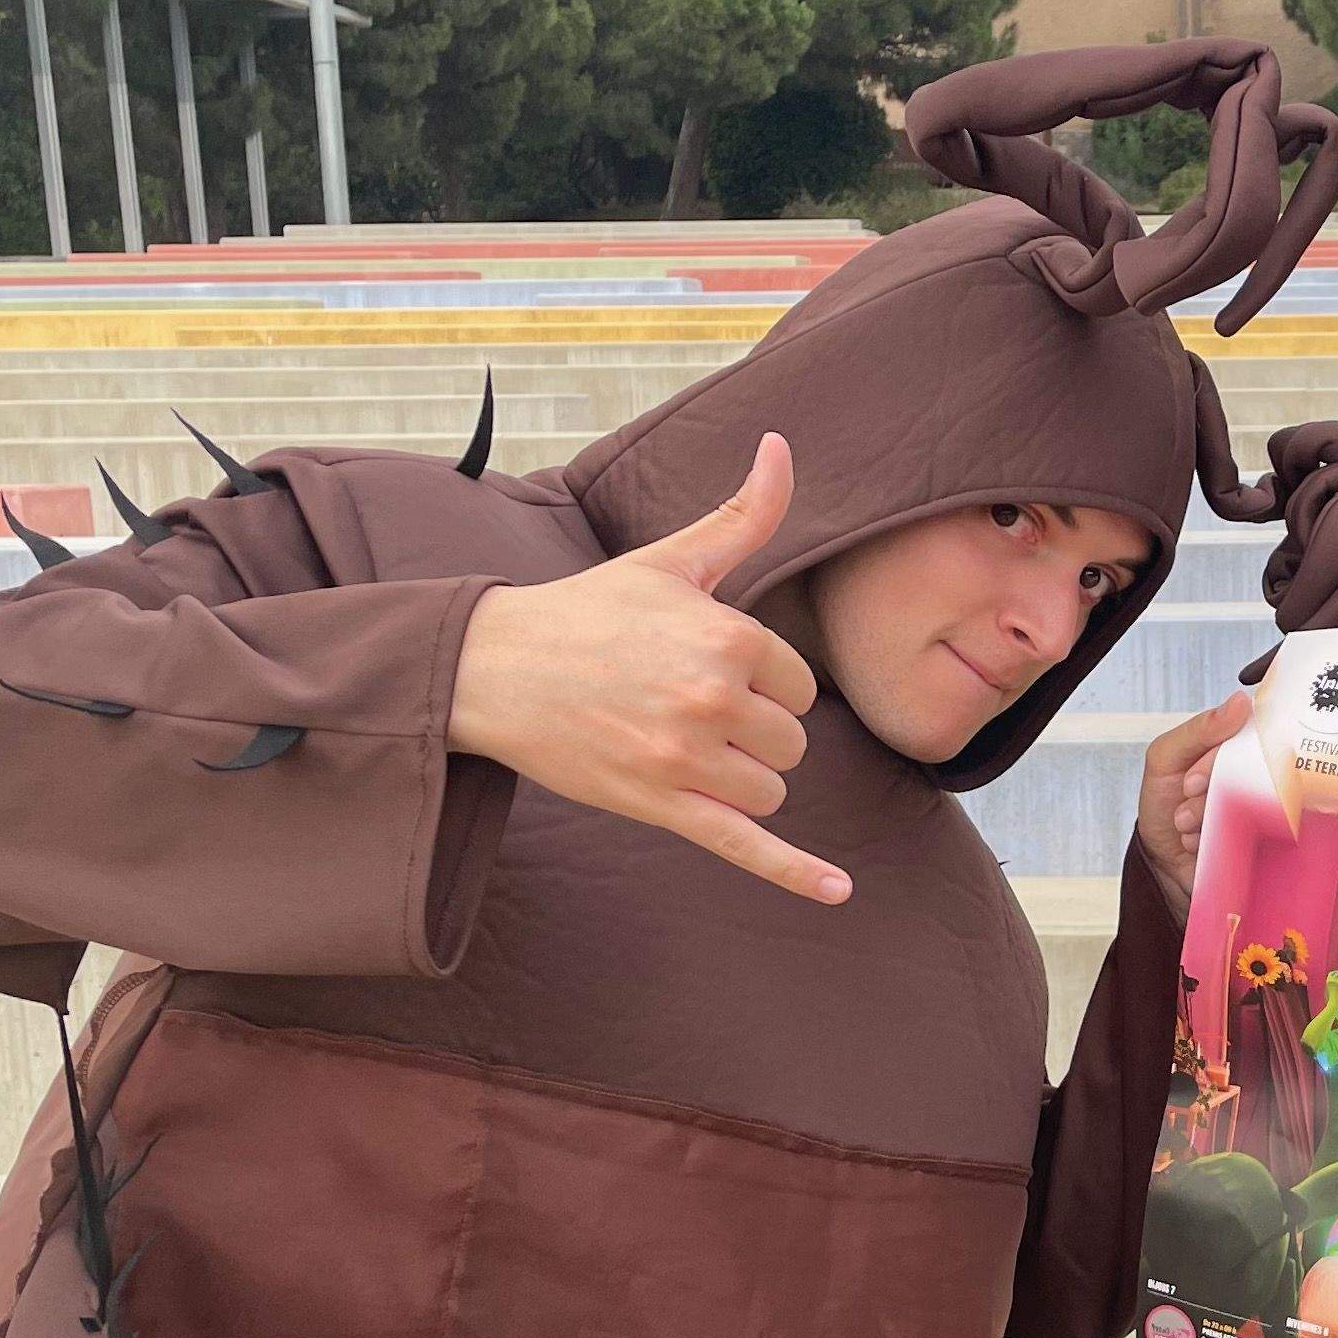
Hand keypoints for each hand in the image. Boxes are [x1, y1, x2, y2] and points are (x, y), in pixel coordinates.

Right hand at [447, 431, 841, 904]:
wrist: (499, 668)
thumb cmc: (592, 611)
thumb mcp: (672, 559)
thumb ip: (743, 514)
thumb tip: (782, 444)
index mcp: (728, 638)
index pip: (799, 688)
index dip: (762, 686)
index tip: (708, 673)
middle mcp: (713, 698)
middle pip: (791, 742)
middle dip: (753, 732)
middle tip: (687, 708)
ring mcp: (687, 758)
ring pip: (771, 790)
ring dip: (741, 778)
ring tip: (682, 746)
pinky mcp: (662, 805)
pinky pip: (746, 846)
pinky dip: (796, 874)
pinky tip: (838, 893)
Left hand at [1137, 689, 1253, 911]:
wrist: (1164, 864)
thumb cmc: (1164, 806)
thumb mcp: (1165, 758)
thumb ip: (1198, 730)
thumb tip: (1241, 701)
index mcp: (1235, 747)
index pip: (1250, 736)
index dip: (1217, 760)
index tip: (1189, 783)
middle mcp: (1256, 773)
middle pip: (1256, 771)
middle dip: (1209, 794)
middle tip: (1184, 806)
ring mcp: (1267, 806)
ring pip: (1257, 805)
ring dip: (1211, 821)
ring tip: (1188, 829)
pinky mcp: (1271, 839)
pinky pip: (1263, 836)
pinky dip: (1224, 842)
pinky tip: (1204, 845)